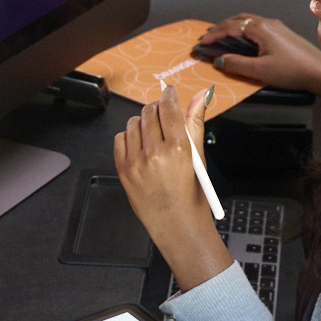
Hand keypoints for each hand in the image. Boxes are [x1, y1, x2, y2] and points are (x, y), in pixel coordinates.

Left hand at [113, 85, 234, 290]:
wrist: (178, 227)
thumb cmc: (193, 196)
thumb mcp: (199, 159)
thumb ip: (196, 123)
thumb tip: (200, 96)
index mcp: (179, 149)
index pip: (168, 108)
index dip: (169, 96)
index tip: (170, 93)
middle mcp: (155, 153)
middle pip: (149, 112)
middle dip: (156, 108)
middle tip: (163, 114)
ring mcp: (136, 162)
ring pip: (133, 124)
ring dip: (142, 122)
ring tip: (153, 134)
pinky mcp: (123, 171)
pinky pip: (120, 140)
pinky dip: (129, 137)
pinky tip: (140, 146)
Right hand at [200, 14, 320, 95]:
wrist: (320, 72)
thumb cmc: (292, 71)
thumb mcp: (260, 70)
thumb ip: (237, 64)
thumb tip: (219, 61)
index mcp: (261, 28)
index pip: (230, 26)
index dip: (214, 34)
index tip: (202, 42)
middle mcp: (268, 23)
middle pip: (239, 19)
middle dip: (222, 27)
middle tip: (209, 37)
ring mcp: (277, 27)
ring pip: (249, 21)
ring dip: (234, 27)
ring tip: (222, 36)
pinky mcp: (284, 34)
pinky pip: (258, 27)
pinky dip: (245, 30)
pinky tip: (244, 40)